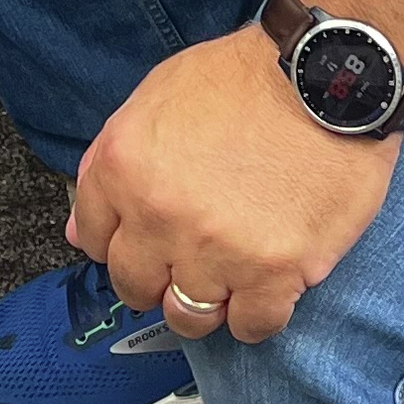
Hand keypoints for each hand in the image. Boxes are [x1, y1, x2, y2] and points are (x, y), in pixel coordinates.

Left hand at [68, 27, 397, 345]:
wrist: (323, 76)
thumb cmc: (243, 79)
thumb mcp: (157, 97)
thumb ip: (109, 164)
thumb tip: (79, 234)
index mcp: (124, 166)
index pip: (92, 240)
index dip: (122, 242)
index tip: (146, 241)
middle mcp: (160, 214)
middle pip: (135, 287)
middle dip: (158, 278)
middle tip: (189, 258)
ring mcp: (215, 249)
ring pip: (188, 317)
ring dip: (206, 300)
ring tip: (230, 270)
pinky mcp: (274, 272)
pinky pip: (250, 326)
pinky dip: (256, 313)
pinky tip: (267, 282)